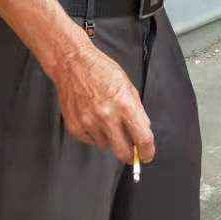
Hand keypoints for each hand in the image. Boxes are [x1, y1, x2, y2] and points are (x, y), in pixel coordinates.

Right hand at [49, 43, 154, 165]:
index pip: (142, 138)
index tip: (147, 155)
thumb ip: (137, 111)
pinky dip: (94, 134)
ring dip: (109, 139)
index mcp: (125, 105)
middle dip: (129, 155)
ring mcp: (89, 123)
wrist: (73, 64)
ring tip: (104, 120)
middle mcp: (107, 116)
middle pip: (122, 152)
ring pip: (105, 146)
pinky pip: (90, 140)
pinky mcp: (75, 126)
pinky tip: (92, 118)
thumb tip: (143, 131)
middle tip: (131, 151)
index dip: (147, 151)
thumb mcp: (128, 86)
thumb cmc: (101, 71)